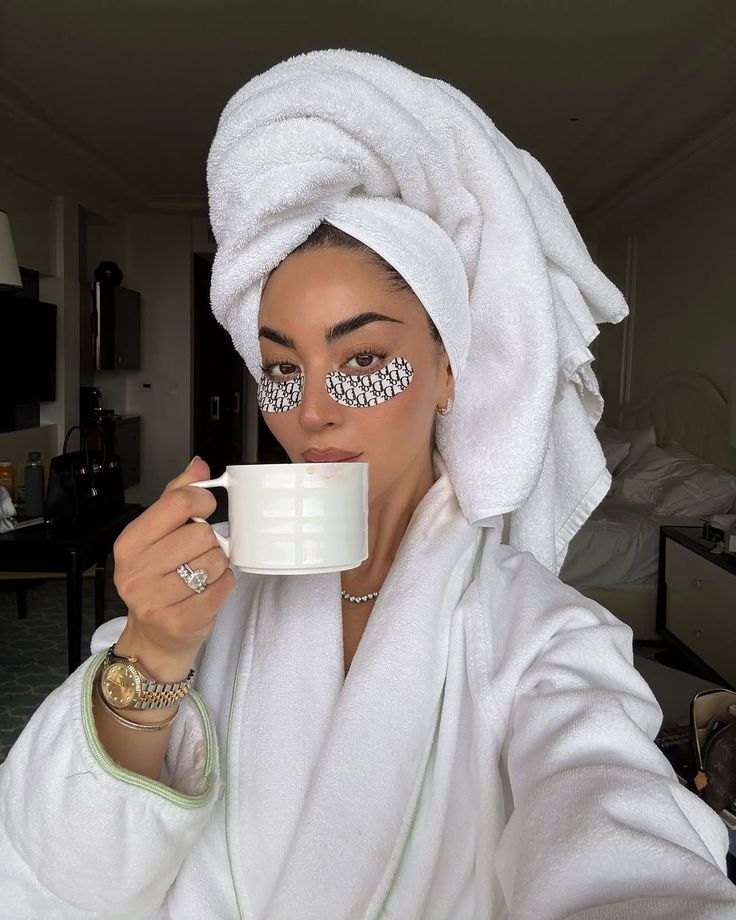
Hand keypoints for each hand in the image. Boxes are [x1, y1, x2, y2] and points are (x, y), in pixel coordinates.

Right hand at [111, 457, 235, 680]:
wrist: (153, 639)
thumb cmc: (159, 581)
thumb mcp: (159, 535)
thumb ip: (177, 497)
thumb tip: (199, 465)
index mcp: (129, 542)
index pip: (178, 503)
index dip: (202, 502)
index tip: (203, 512)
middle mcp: (135, 571)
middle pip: (201, 533)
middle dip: (209, 542)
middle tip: (197, 554)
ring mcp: (155, 600)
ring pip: (215, 560)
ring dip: (217, 566)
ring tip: (200, 575)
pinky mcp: (180, 622)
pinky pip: (223, 586)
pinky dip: (222, 586)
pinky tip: (206, 592)